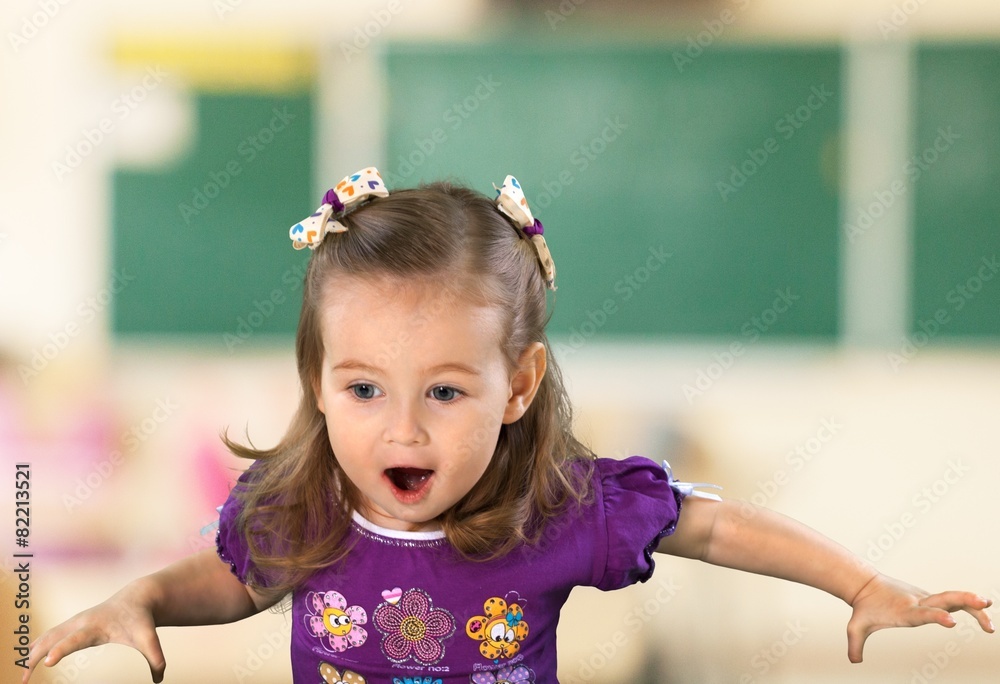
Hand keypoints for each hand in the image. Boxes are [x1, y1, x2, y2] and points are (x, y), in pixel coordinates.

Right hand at [22, 581, 165, 682]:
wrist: (137, 598)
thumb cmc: (141, 620)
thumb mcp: (150, 638)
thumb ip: (156, 658)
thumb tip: (160, 679)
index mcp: (97, 627)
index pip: (76, 639)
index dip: (62, 650)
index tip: (47, 662)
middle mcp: (81, 622)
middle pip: (53, 639)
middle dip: (36, 656)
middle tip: (24, 679)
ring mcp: (74, 622)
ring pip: (47, 637)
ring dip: (32, 654)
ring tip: (23, 676)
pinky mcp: (73, 624)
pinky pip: (49, 635)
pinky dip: (36, 646)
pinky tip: (27, 659)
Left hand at [846, 573, 993, 662]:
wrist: (864, 584)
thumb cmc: (863, 607)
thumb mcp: (856, 626)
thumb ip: (856, 644)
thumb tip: (854, 661)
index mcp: (904, 610)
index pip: (922, 613)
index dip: (936, 617)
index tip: (951, 621)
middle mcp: (918, 602)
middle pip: (944, 599)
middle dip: (964, 601)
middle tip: (984, 603)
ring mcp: (925, 598)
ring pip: (952, 597)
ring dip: (972, 601)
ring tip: (990, 606)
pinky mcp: (929, 597)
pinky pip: (952, 600)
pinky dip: (968, 604)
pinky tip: (984, 610)